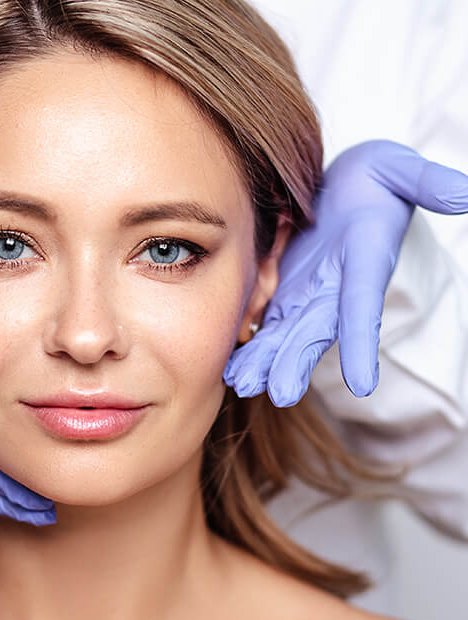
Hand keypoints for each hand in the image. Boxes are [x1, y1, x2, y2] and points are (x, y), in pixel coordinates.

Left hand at [224, 139, 467, 406]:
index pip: (364, 308)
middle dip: (299, 362)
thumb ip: (426, 183)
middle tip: (281, 394)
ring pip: (286, 337)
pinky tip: (230, 372)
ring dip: (266, 363)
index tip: (362, 382)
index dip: (361, 343)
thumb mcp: (399, 170)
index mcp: (366, 266)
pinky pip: (265, 327)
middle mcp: (337, 291)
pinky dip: (250, 349)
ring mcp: (308, 297)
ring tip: (242, 386)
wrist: (344, 189)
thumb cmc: (374, 178)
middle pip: (317, 332)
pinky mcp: (284, 295)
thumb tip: (466, 192)